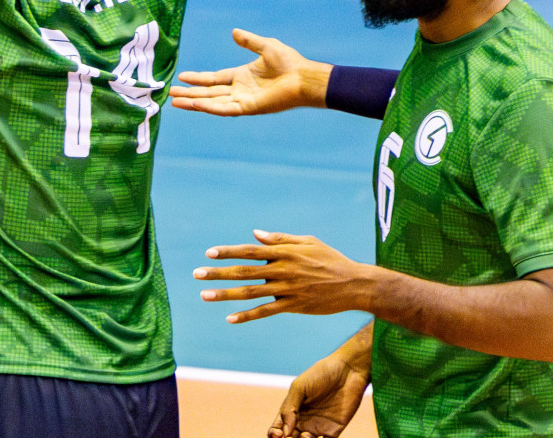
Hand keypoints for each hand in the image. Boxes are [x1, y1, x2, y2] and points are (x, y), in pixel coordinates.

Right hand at [170, 29, 320, 115]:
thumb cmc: (290, 63)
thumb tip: (234, 32)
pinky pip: (225, 108)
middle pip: (208, 92)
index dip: (197, 78)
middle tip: (170, 93)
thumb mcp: (265, 46)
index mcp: (241, 76)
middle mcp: (239, 90)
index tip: (181, 76)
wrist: (304, 77)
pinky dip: (210, 107)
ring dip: (194, 102)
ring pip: (212, 102)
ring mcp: (243, 100)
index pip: (214, 78)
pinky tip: (196, 104)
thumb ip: (249, 41)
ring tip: (175, 102)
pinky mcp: (249, 107)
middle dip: (189, 92)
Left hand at [196, 230, 374, 322]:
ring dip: (225, 294)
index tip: (209, 252)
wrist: (355, 285)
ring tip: (204, 295)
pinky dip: (247, 315)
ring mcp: (287, 289)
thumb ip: (281, 239)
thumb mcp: (308, 242)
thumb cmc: (331, 260)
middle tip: (197, 274)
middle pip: (244, 271)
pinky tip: (230, 318)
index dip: (229, 252)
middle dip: (218, 273)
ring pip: (250, 292)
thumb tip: (256, 235)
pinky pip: (266, 311)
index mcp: (284, 253)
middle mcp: (282, 270)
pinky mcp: (293, 306)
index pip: (250, 251)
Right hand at [269, 354, 369, 437]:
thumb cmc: (320, 374)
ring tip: (307, 435)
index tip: (279, 434)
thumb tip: (285, 433)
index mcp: (292, 410)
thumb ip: (289, 409)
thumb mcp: (300, 388)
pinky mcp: (334, 431)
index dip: (274, 434)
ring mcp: (318, 427)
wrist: (347, 371)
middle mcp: (303, 421)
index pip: (278, 428)